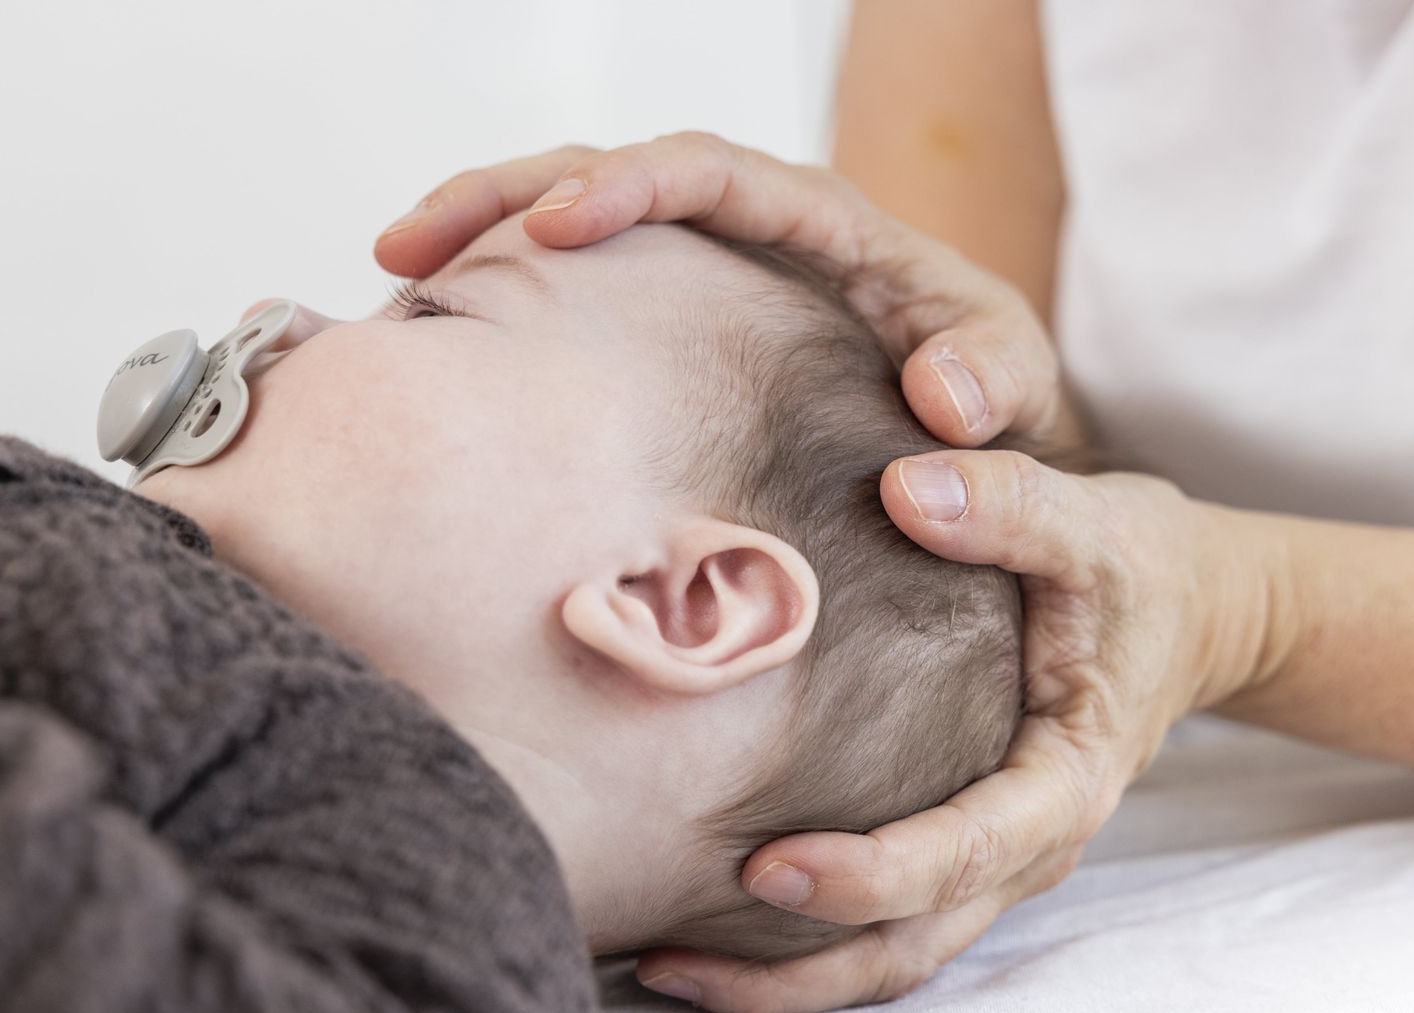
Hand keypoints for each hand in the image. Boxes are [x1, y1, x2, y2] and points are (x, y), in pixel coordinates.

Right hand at [374, 133, 1078, 452]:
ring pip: (575, 218)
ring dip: (481, 234)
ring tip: (399, 272)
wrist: (981, 436)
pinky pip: (581, 289)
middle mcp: (751, 232)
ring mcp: (704, 275)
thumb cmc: (995, 398)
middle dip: (506, 195)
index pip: (709, 175)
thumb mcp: (1015, 383)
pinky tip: (449, 334)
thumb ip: (995, 380)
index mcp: (823, 226)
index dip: (625, 185)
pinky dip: (510, 296)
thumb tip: (944, 400)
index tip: (553, 227)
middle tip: (411, 243)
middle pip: (610, 174)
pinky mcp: (675, 323)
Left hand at [641, 454, 1281, 1012]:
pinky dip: (801, 955)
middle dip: (794, 967)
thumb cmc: (1135, 564)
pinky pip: (886, 934)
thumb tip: (907, 486)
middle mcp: (1033, 846)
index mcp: (1068, 781)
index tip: (764, 869)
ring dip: (782, 984)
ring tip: (664, 967)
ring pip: (892, 961)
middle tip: (670, 948)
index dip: (868, 875)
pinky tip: (704, 936)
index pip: (968, 852)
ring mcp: (998, 864)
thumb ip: (1014, 499)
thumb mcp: (1098, 519)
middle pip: (914, 944)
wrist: (1189, 609)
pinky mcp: (964, 857)